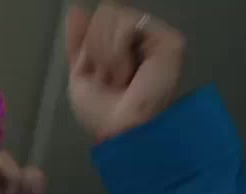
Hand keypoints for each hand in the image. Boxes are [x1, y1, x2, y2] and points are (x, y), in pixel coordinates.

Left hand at [65, 2, 185, 141]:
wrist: (120, 129)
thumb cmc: (102, 113)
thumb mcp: (80, 74)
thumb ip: (79, 42)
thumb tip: (76, 9)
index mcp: (122, 46)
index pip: (100, 21)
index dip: (88, 37)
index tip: (88, 64)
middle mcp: (141, 37)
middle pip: (104, 13)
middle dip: (95, 49)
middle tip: (107, 78)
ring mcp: (156, 36)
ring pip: (112, 15)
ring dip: (105, 53)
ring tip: (118, 78)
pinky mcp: (169, 39)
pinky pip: (126, 24)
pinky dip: (116, 51)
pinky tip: (127, 72)